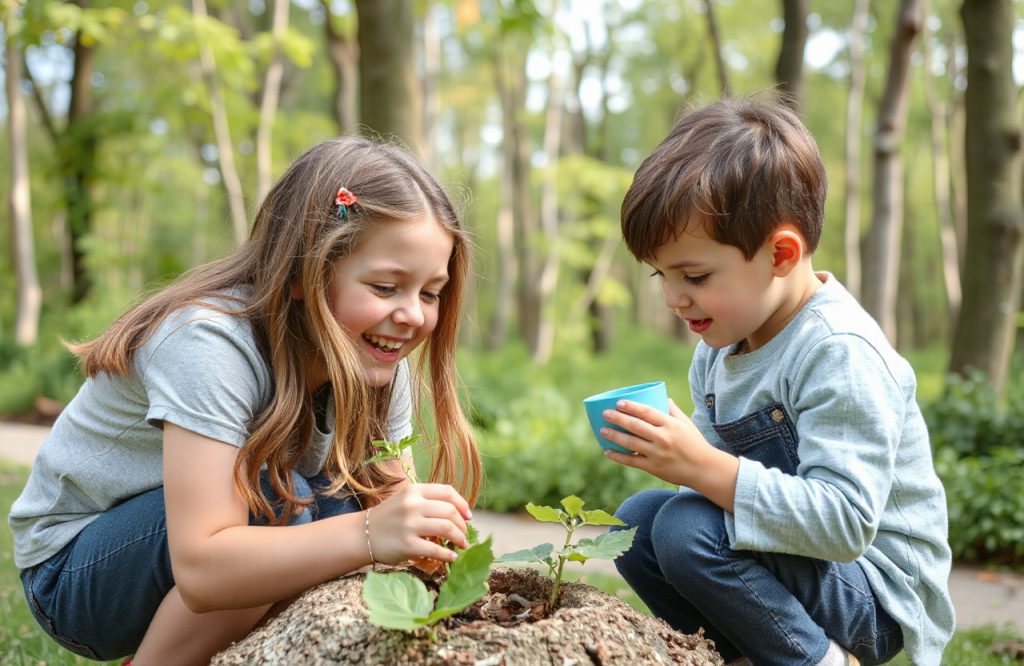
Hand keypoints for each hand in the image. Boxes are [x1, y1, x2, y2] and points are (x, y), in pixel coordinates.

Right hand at [367, 483, 471, 564]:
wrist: (361, 535)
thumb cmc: (388, 518)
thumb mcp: (405, 501)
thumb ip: (427, 502)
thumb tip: (459, 514)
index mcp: (414, 491)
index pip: (448, 492)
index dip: (462, 504)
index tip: (469, 516)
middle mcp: (412, 505)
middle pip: (450, 511)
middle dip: (463, 525)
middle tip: (465, 535)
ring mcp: (410, 525)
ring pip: (447, 528)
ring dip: (460, 538)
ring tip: (462, 545)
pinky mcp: (407, 545)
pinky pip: (436, 550)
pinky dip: (448, 555)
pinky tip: (452, 557)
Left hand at [601, 398, 739, 511]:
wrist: (704, 469)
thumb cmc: (694, 443)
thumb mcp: (686, 423)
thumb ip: (672, 410)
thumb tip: (662, 396)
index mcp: (670, 425)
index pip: (647, 412)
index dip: (632, 407)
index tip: (618, 402)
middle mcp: (663, 438)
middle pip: (636, 426)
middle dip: (618, 419)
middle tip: (605, 414)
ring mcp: (657, 454)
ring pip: (631, 444)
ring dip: (614, 436)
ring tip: (602, 430)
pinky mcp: (653, 468)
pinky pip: (632, 461)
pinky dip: (618, 457)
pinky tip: (607, 451)